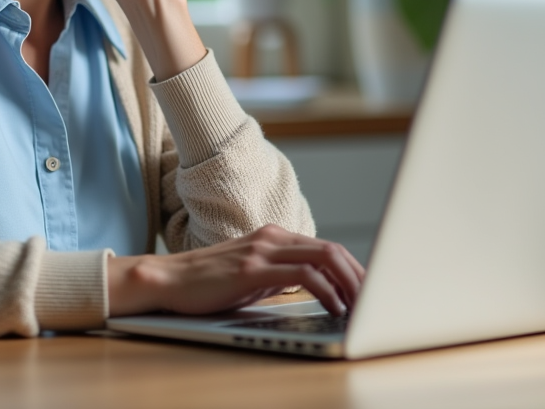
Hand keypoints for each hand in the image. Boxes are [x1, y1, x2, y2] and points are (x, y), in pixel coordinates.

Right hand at [107, 225, 365, 316]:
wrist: (167, 280)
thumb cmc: (208, 283)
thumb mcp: (253, 275)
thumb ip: (282, 275)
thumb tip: (316, 288)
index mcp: (275, 237)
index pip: (327, 248)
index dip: (355, 269)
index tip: (370, 292)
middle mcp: (273, 237)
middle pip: (333, 250)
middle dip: (361, 276)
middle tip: (377, 301)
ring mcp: (262, 250)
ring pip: (324, 257)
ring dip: (351, 283)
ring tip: (363, 306)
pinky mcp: (252, 268)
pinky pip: (303, 275)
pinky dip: (326, 290)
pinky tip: (335, 307)